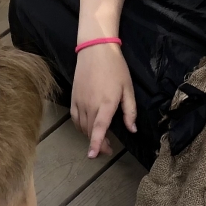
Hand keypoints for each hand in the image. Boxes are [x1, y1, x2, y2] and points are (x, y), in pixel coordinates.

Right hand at [71, 43, 135, 157]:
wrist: (95, 50)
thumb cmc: (116, 68)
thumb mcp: (128, 88)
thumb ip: (130, 111)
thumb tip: (132, 129)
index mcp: (106, 103)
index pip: (99, 128)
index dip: (97, 143)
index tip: (93, 155)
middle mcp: (90, 104)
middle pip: (91, 131)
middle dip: (98, 143)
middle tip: (108, 149)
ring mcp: (79, 101)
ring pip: (82, 126)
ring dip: (89, 135)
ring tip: (100, 139)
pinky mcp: (73, 97)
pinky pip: (75, 117)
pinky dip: (80, 126)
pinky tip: (87, 128)